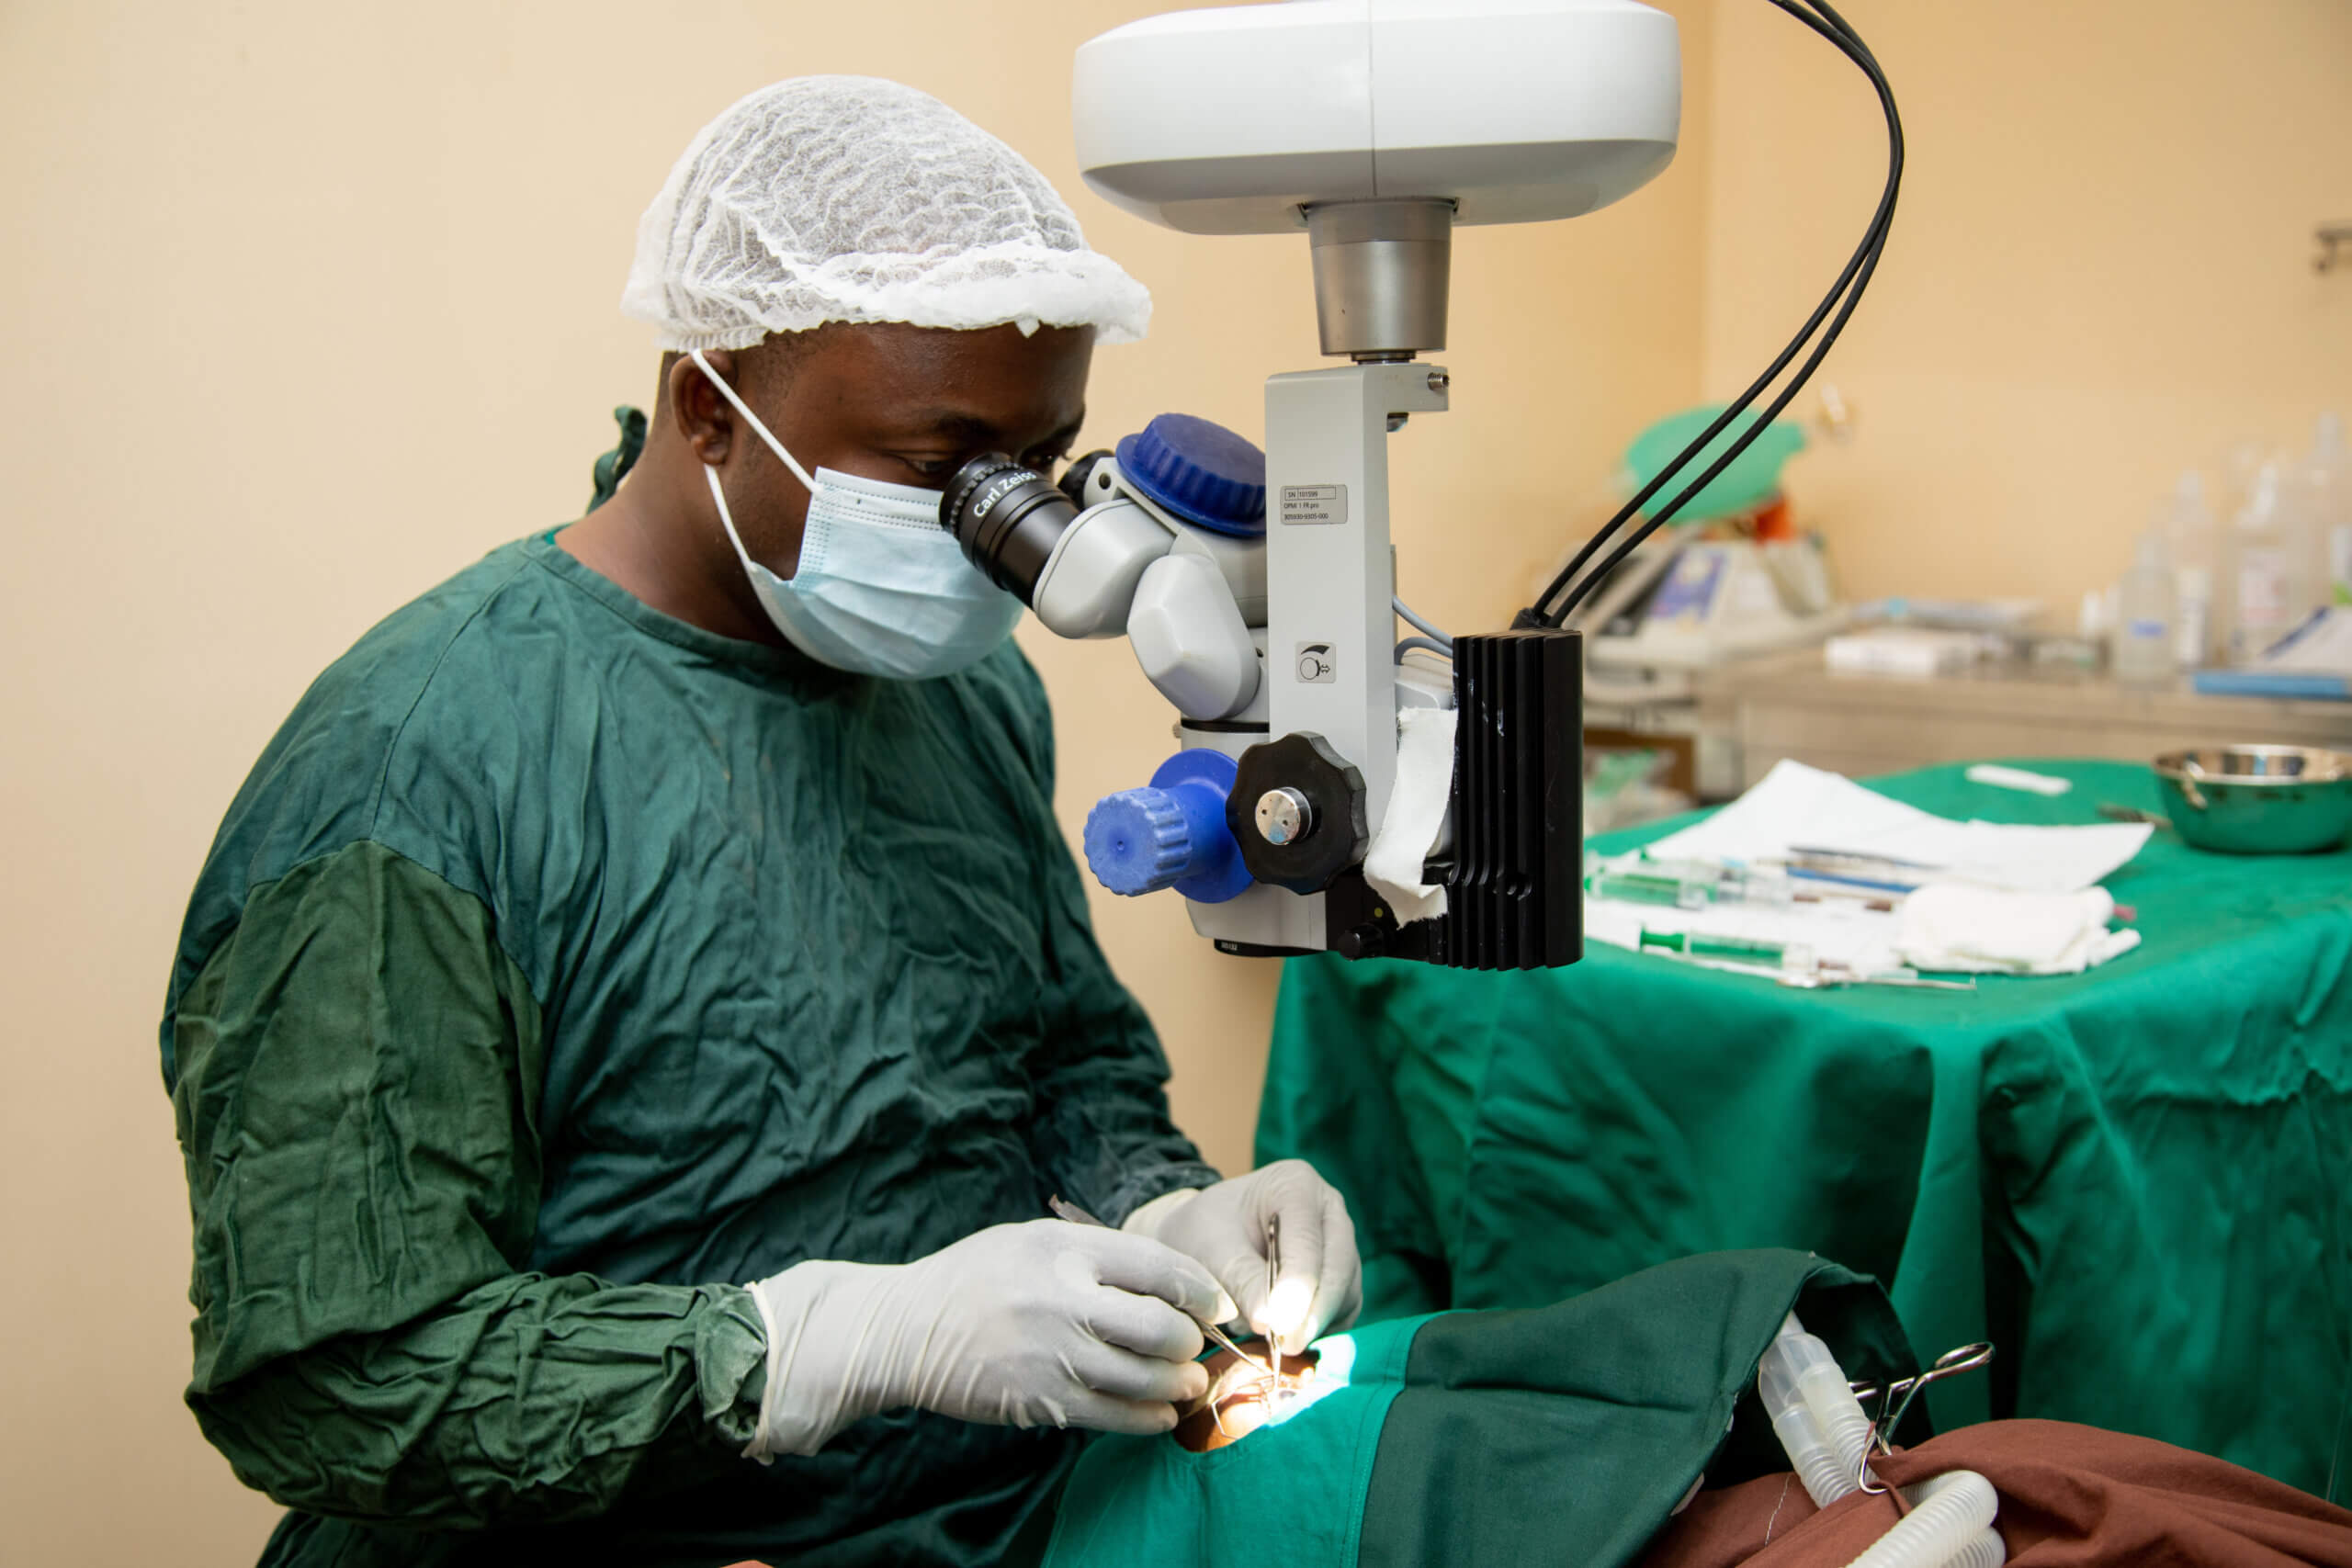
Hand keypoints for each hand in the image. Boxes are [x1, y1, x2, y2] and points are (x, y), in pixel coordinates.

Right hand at [742, 1220, 1229, 1456]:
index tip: (1215, 1304)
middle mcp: (1064, 1299)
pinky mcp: (1040, 1399)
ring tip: (1188, 1381)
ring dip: (1179, 1383)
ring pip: (1146, 1378)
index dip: (1202, 1290)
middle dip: (1193, 1341)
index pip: (1162, 1268)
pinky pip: (1114, 1415)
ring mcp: (1053, 1353)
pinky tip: (1161, 1413)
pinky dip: (1149, 1417)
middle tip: (1197, 1345)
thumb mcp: (1035, 1239)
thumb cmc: (978, 1277)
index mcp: (1067, 1249)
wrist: (907, 1328)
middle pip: (1163, 1327)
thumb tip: (1173, 1282)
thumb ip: (1100, 1255)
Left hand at [1127, 1160, 1361, 1354]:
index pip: (1307, 1240)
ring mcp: (1340, 1244)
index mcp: (1296, 1185)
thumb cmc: (1205, 1234)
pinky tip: (1288, 1340)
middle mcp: (1329, 1210)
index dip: (1297, 1287)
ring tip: (1277, 1345)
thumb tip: (1270, 1321)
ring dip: (1316, 1324)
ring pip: (1346, 1292)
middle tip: (1285, 1346)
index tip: (1278, 1325)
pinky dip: (1320, 1330)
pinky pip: (1344, 1310)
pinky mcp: (1343, 1277)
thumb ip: (1241, 1279)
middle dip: (1313, 1312)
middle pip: (1338, 1266)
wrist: (1205, 1240)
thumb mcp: (1211, 1250)